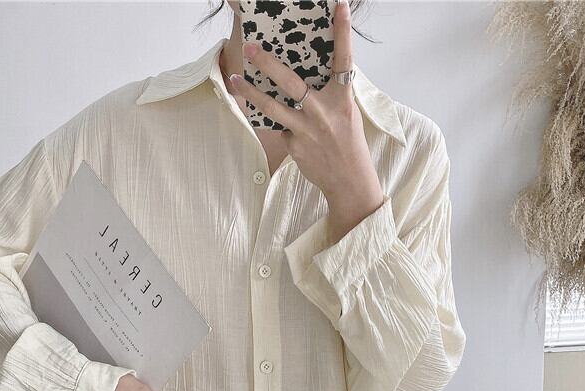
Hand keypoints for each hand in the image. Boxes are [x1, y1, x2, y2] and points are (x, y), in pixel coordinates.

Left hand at [228, 0, 385, 244]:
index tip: (339, 6)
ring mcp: (307, 129)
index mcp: (342, 98)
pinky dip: (266, 118)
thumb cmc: (348, 144)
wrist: (348, 180)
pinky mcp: (295, 145)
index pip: (344, 59)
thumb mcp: (346, 113)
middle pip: (291, 82)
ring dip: (251, 92)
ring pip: (273, 106)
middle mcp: (324, 111)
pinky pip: (276, 126)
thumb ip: (329, 93)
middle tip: (251, 47)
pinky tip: (251, 109)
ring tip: (235, 80)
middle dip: (268, 63)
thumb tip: (304, 76)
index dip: (343, 32)